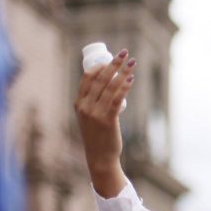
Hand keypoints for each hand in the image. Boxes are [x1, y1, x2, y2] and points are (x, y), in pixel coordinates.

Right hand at [74, 49, 136, 196]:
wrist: (99, 157)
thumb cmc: (97, 136)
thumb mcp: (88, 118)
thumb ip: (93, 104)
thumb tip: (107, 88)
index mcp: (78, 103)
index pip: (88, 78)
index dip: (100, 65)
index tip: (111, 57)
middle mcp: (84, 106)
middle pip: (100, 78)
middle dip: (114, 63)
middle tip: (124, 53)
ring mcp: (95, 113)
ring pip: (110, 87)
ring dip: (123, 72)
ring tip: (132, 62)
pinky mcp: (107, 120)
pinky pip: (116, 99)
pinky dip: (124, 87)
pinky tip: (131, 79)